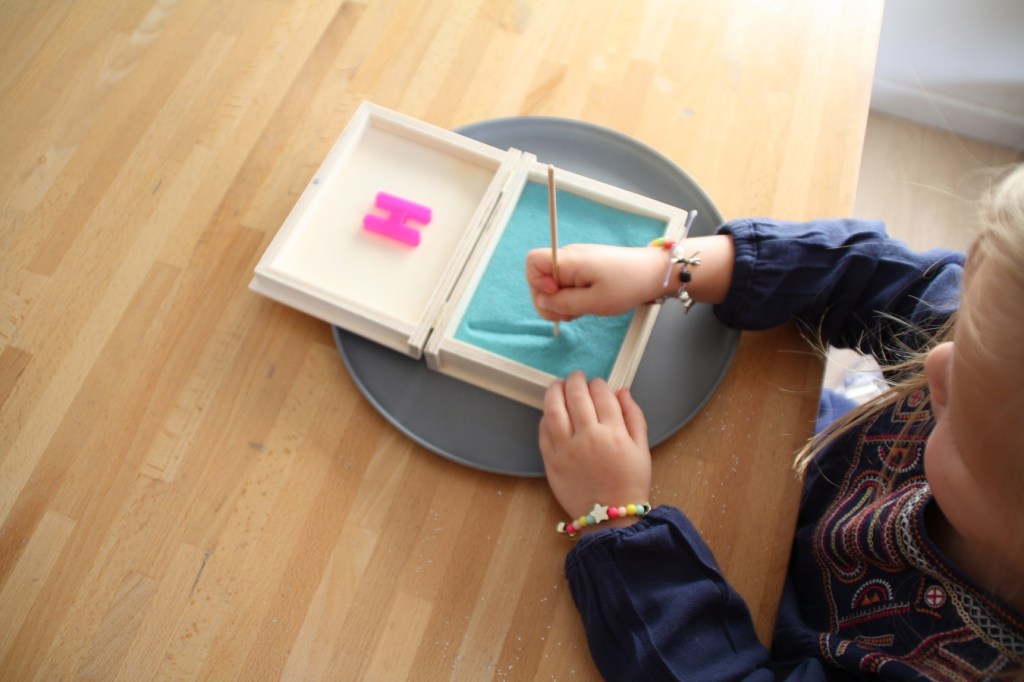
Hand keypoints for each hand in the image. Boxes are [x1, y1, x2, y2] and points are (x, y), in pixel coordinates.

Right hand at [526, 244, 667, 320]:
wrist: (653, 273)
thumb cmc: (627, 285)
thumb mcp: (594, 302)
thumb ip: (563, 303)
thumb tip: (542, 301)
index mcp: (568, 260)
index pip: (532, 261)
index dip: (536, 282)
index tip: (556, 295)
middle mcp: (568, 257)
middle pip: (539, 277)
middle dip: (548, 300)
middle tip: (570, 313)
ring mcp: (575, 262)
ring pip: (551, 284)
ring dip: (560, 302)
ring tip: (580, 310)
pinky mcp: (583, 269)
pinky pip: (565, 284)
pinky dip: (570, 298)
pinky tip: (584, 305)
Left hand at [540, 372, 651, 533]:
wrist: (610, 516)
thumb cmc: (629, 482)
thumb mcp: (642, 448)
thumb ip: (634, 416)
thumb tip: (622, 391)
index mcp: (613, 432)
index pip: (602, 394)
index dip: (598, 384)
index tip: (597, 384)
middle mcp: (587, 436)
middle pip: (576, 396)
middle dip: (576, 380)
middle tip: (576, 377)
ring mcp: (566, 448)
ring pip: (554, 409)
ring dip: (554, 391)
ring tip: (558, 385)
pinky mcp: (551, 460)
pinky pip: (543, 431)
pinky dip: (546, 416)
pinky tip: (551, 411)